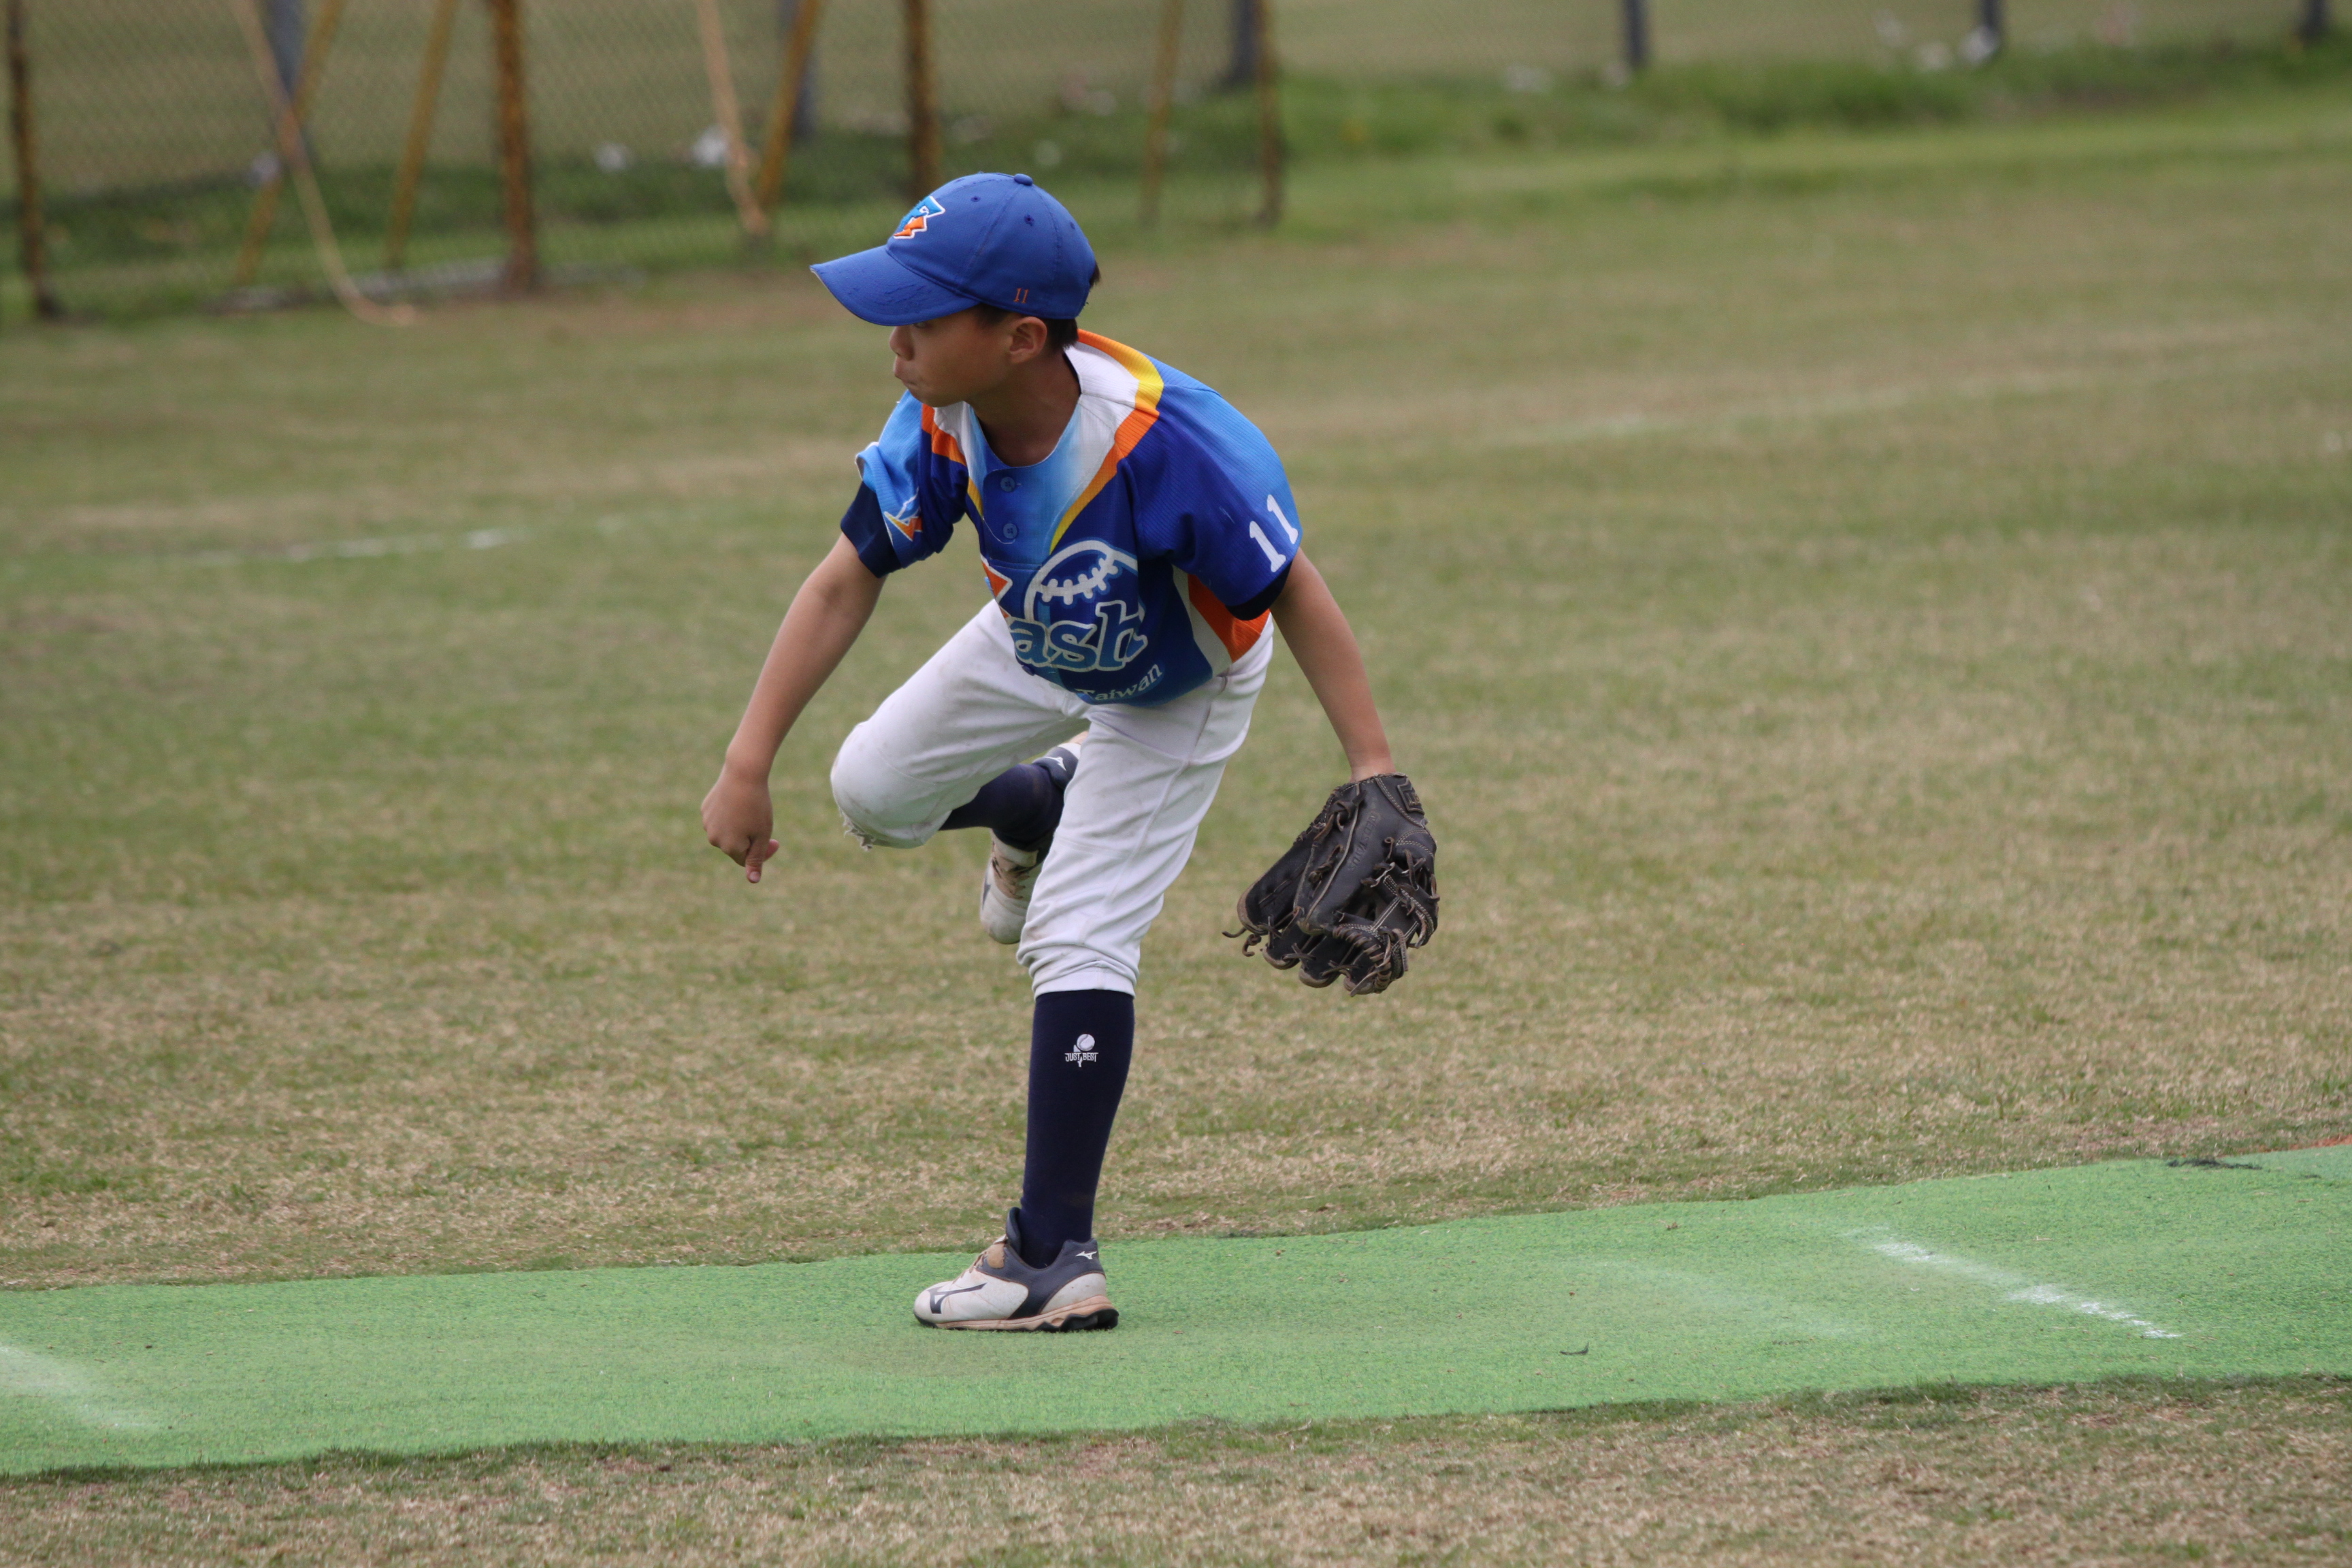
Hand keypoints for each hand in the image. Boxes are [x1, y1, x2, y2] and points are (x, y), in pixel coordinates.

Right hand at [702, 764, 778, 883]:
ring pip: (727, 832)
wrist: (743, 774)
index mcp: (729, 848)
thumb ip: (757, 859)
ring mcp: (707, 823)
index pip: (745, 860)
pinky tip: (738, 802)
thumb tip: (753, 881)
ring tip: (748, 810)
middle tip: (762, 823)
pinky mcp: (705, 809)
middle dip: (750, 840)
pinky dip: (730, 814)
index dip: (762, 852)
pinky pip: (720, 818)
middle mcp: (714, 838)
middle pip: (735, 847)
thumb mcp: (762, 835)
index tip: (775, 841)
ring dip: (739, 827)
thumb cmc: (757, 806)